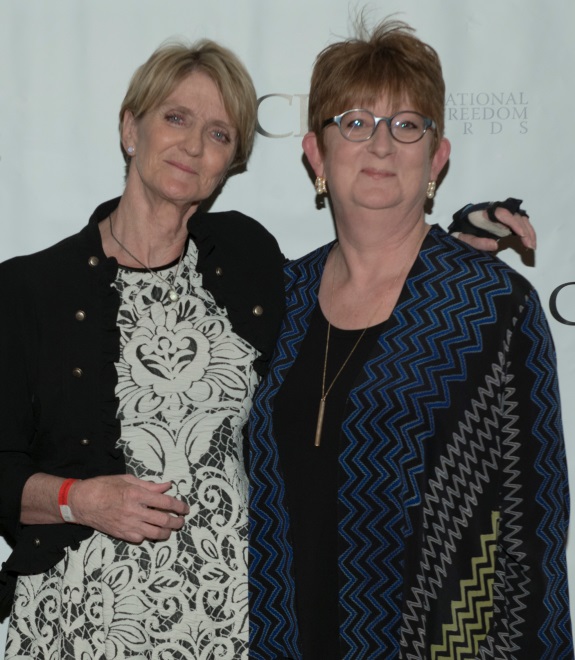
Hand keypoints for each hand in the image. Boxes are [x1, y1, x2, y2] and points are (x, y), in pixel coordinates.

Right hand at [69, 474, 189, 542]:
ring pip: (155, 534)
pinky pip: (141, 539)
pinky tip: (150, 531)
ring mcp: (128, 525)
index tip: (185, 508)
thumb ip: (149, 485)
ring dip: (167, 532)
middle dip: (177, 522)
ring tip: (170, 528)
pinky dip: (148, 536)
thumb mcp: (127, 480)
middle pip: (164, 521)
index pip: (166, 503)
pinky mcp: (121, 534)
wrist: (81, 502)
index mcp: (137, 494)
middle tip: (181, 521)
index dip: (179, 506)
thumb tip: (167, 486)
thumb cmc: (103, 486)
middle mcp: (134, 511)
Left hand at [456, 207, 536, 251]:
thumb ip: (475, 242)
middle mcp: (493, 210)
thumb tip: (495, 246)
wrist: (455, 225)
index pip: (501, 213)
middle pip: (514, 215)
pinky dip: (526, 232)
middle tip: (529, 246)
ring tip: (532, 246)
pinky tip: (529, 243)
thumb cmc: (458, 231)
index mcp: (481, 212)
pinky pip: (519, 222)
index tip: (521, 234)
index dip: (513, 222)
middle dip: (524, 230)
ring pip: (520, 218)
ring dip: (528, 231)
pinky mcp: (504, 219)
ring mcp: (500, 214)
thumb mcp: (460, 238)